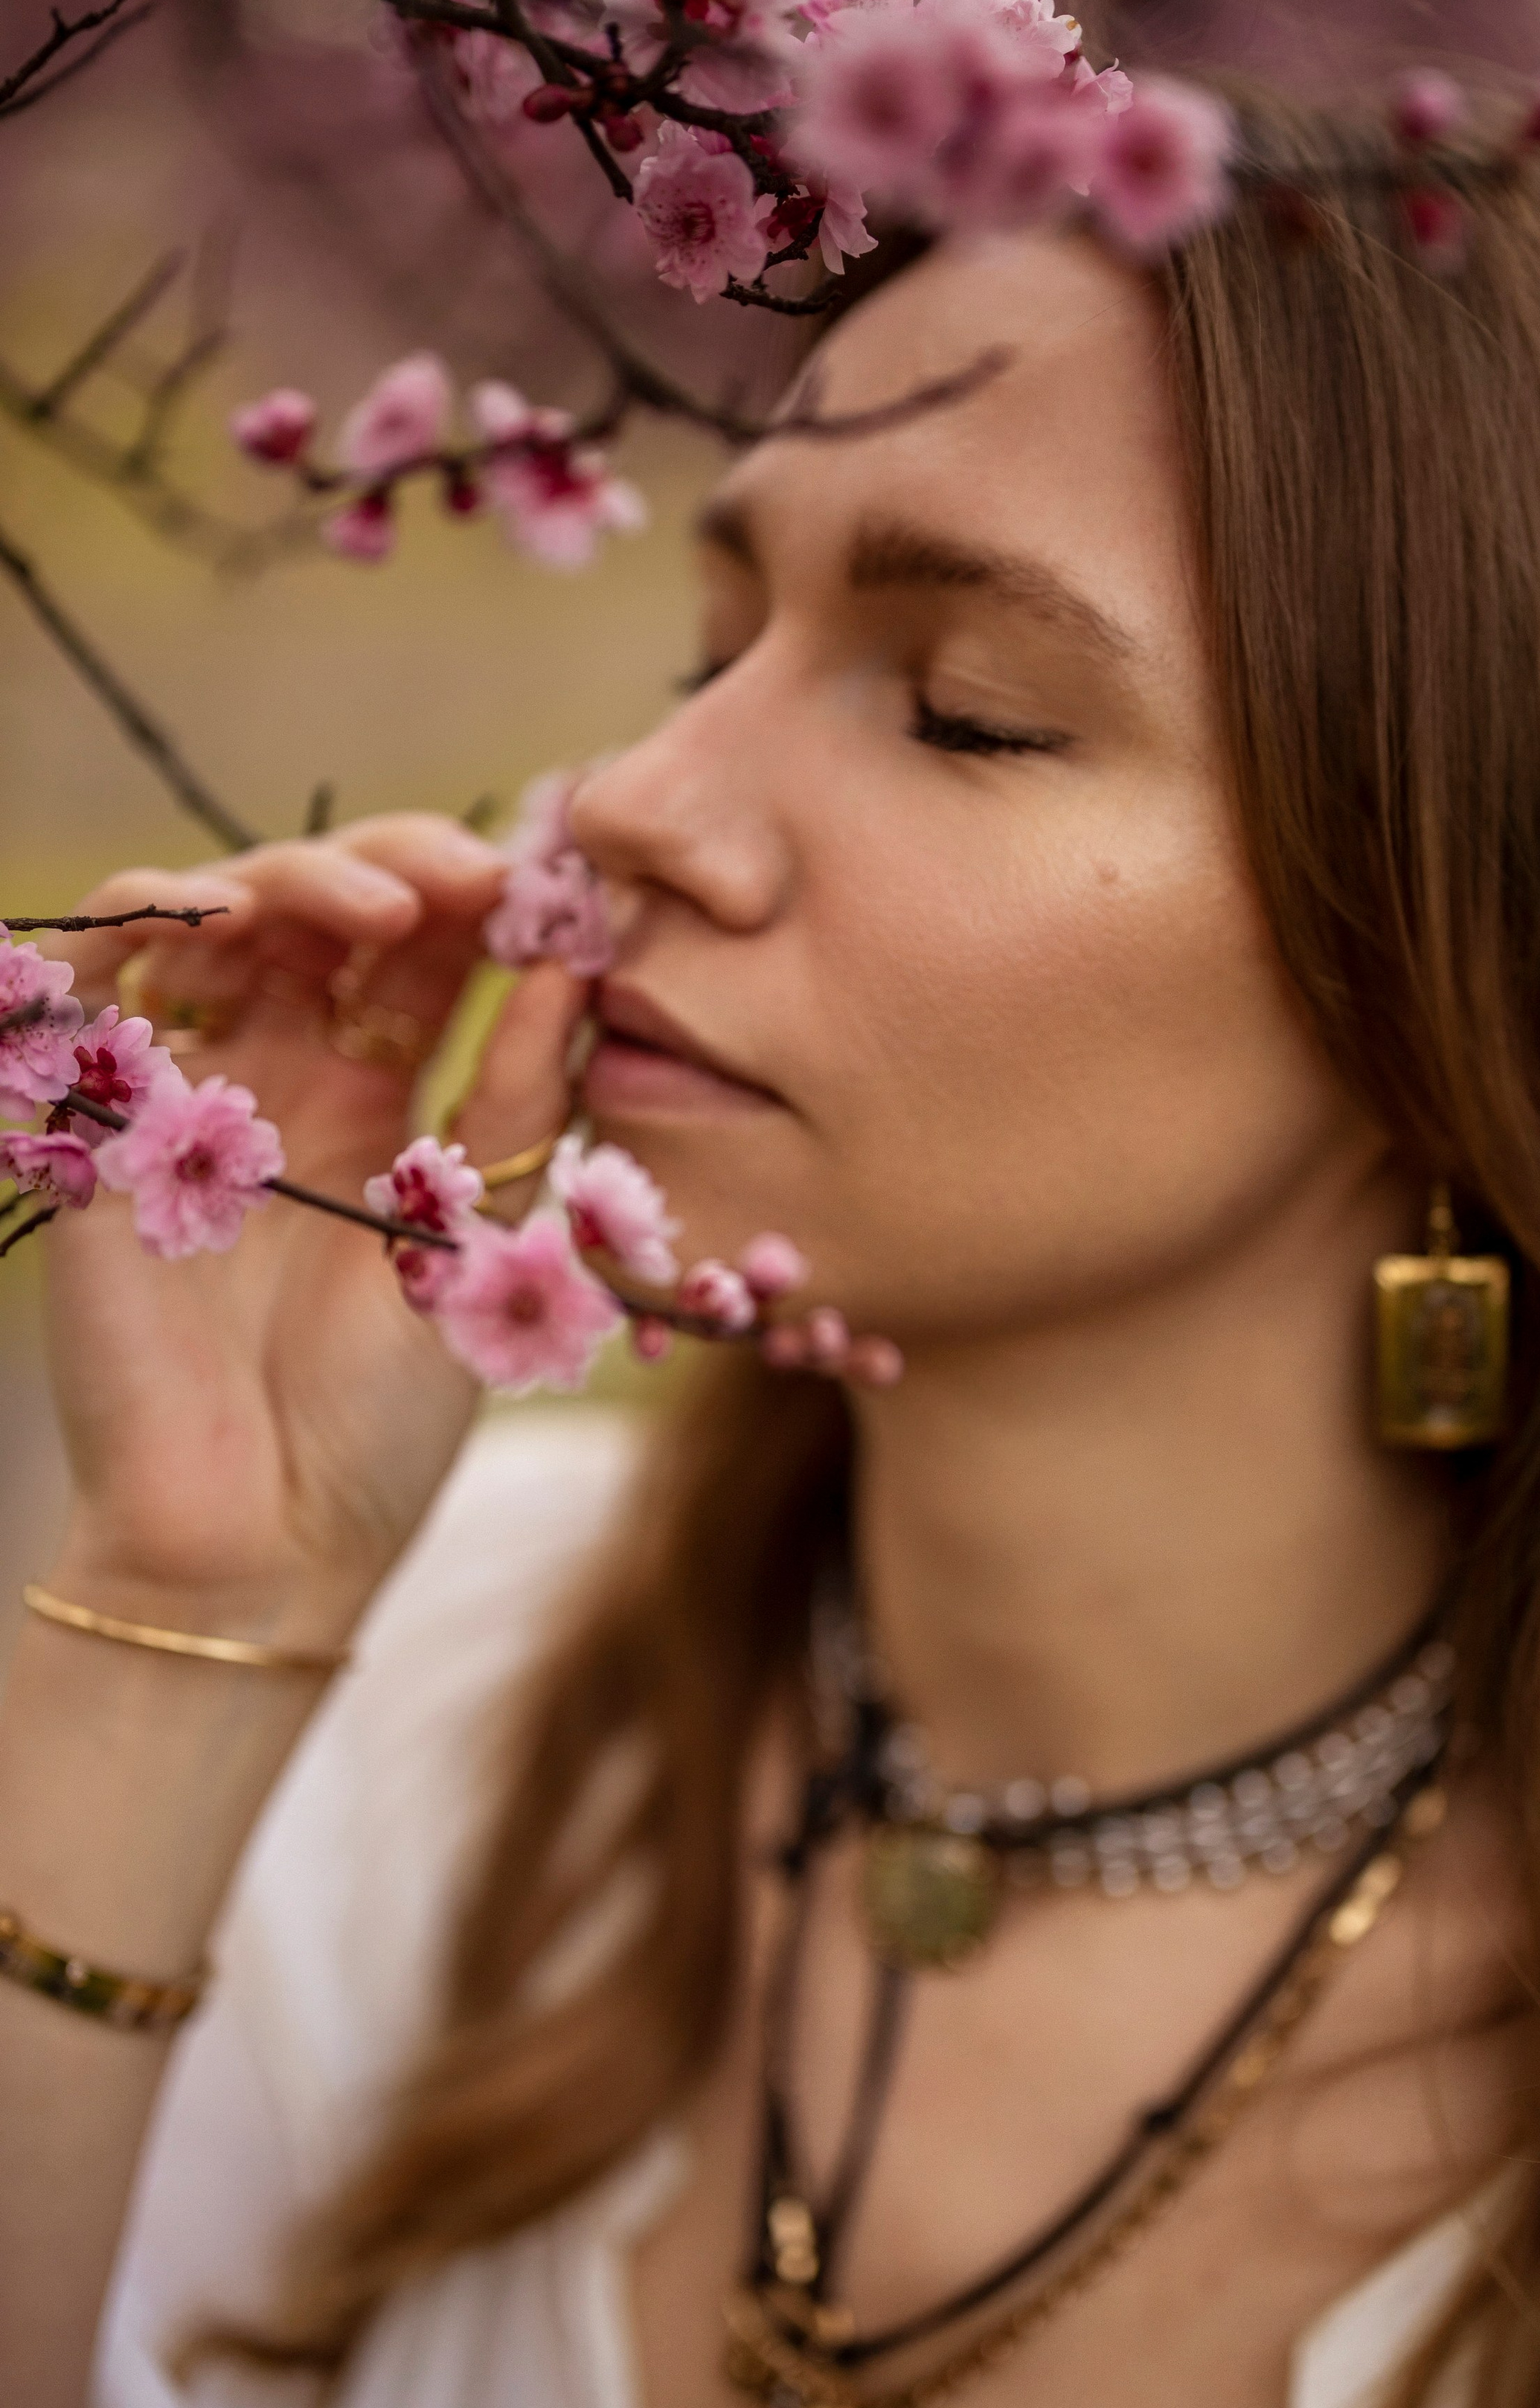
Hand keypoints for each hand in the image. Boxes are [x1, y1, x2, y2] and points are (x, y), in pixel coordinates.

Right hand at [37, 814, 584, 1639]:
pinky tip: (222, 913)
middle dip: (406, 867)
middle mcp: (285, 1078)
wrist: (264, 1541)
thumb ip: (516, 1103)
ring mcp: (191, 1089)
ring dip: (299, 878)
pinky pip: (98, 973)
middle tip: (481, 879)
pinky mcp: (102, 1120)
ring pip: (223, 913)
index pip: (425, 953)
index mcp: (384, 1103)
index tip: (555, 889)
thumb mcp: (481, 1243)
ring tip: (389, 910)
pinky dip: (147, 911)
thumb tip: (573, 962)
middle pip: (329, 912)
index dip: (481, 902)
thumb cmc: (381, 1418)